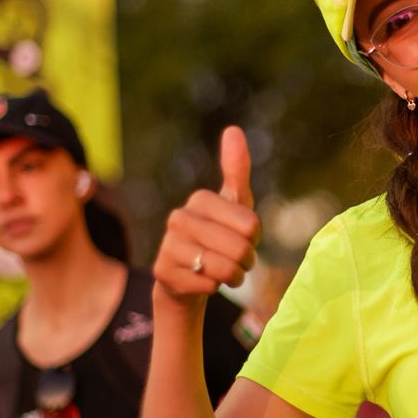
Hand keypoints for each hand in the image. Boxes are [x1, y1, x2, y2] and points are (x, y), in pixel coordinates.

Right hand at [153, 127, 259, 303]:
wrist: (188, 278)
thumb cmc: (218, 237)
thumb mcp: (234, 204)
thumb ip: (236, 169)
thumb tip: (233, 129)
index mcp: (200, 199)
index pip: (251, 225)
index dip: (254, 239)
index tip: (243, 238)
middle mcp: (179, 218)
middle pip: (239, 247)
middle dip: (246, 261)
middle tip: (237, 261)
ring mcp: (167, 245)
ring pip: (223, 268)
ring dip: (233, 276)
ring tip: (224, 272)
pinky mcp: (162, 272)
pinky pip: (207, 286)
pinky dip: (213, 288)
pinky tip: (203, 282)